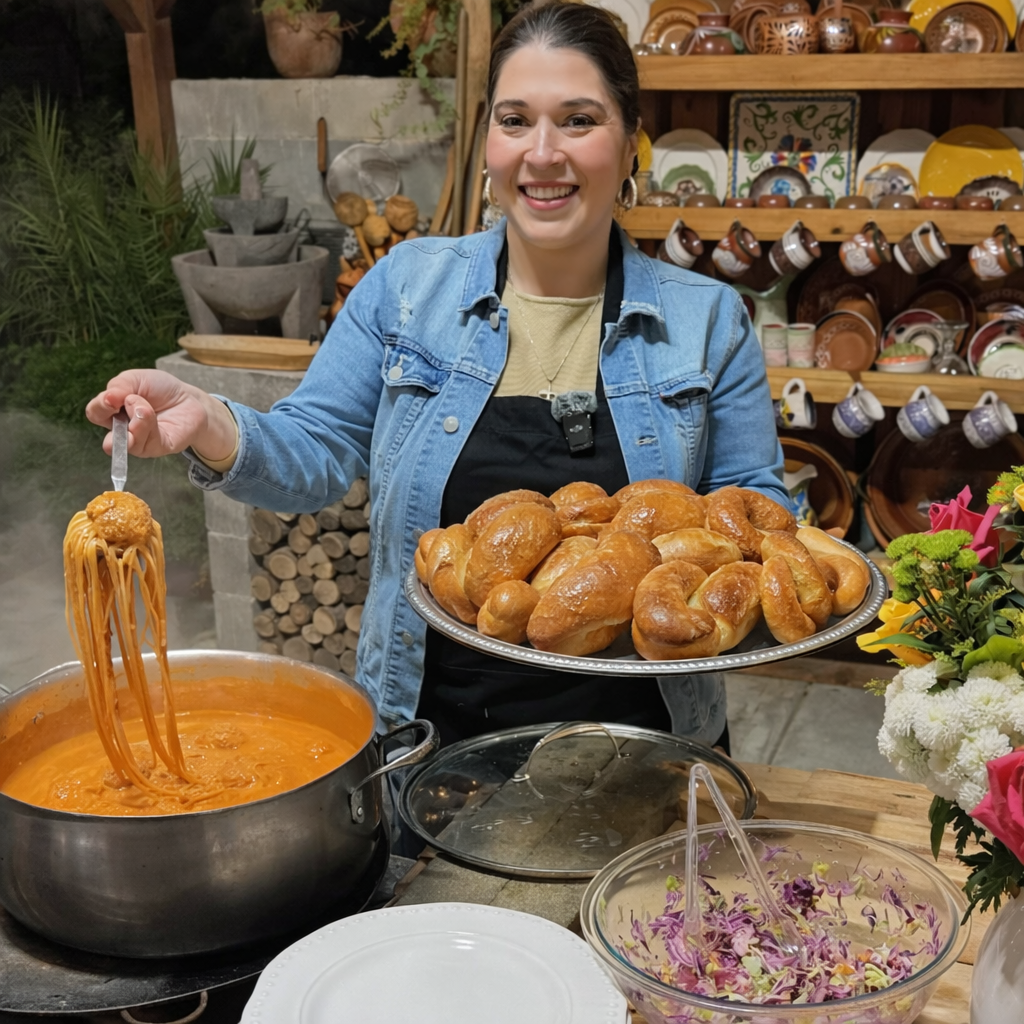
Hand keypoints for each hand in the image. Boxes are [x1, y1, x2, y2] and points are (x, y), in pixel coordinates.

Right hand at [85, 370, 236, 460]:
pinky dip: (146, 424)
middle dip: (112, 423)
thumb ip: (119, 386)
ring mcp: (140, 442)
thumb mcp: (137, 378)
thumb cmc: (161, 389)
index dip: (99, 406)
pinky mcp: (157, 448)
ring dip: (135, 419)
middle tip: (118, 406)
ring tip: (145, 406)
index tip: (112, 397)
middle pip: (108, 438)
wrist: (189, 398)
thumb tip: (106, 399)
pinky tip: (150, 413)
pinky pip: (145, 443)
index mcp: (113, 411)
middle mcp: (124, 431)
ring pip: (127, 442)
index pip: (96, 414)